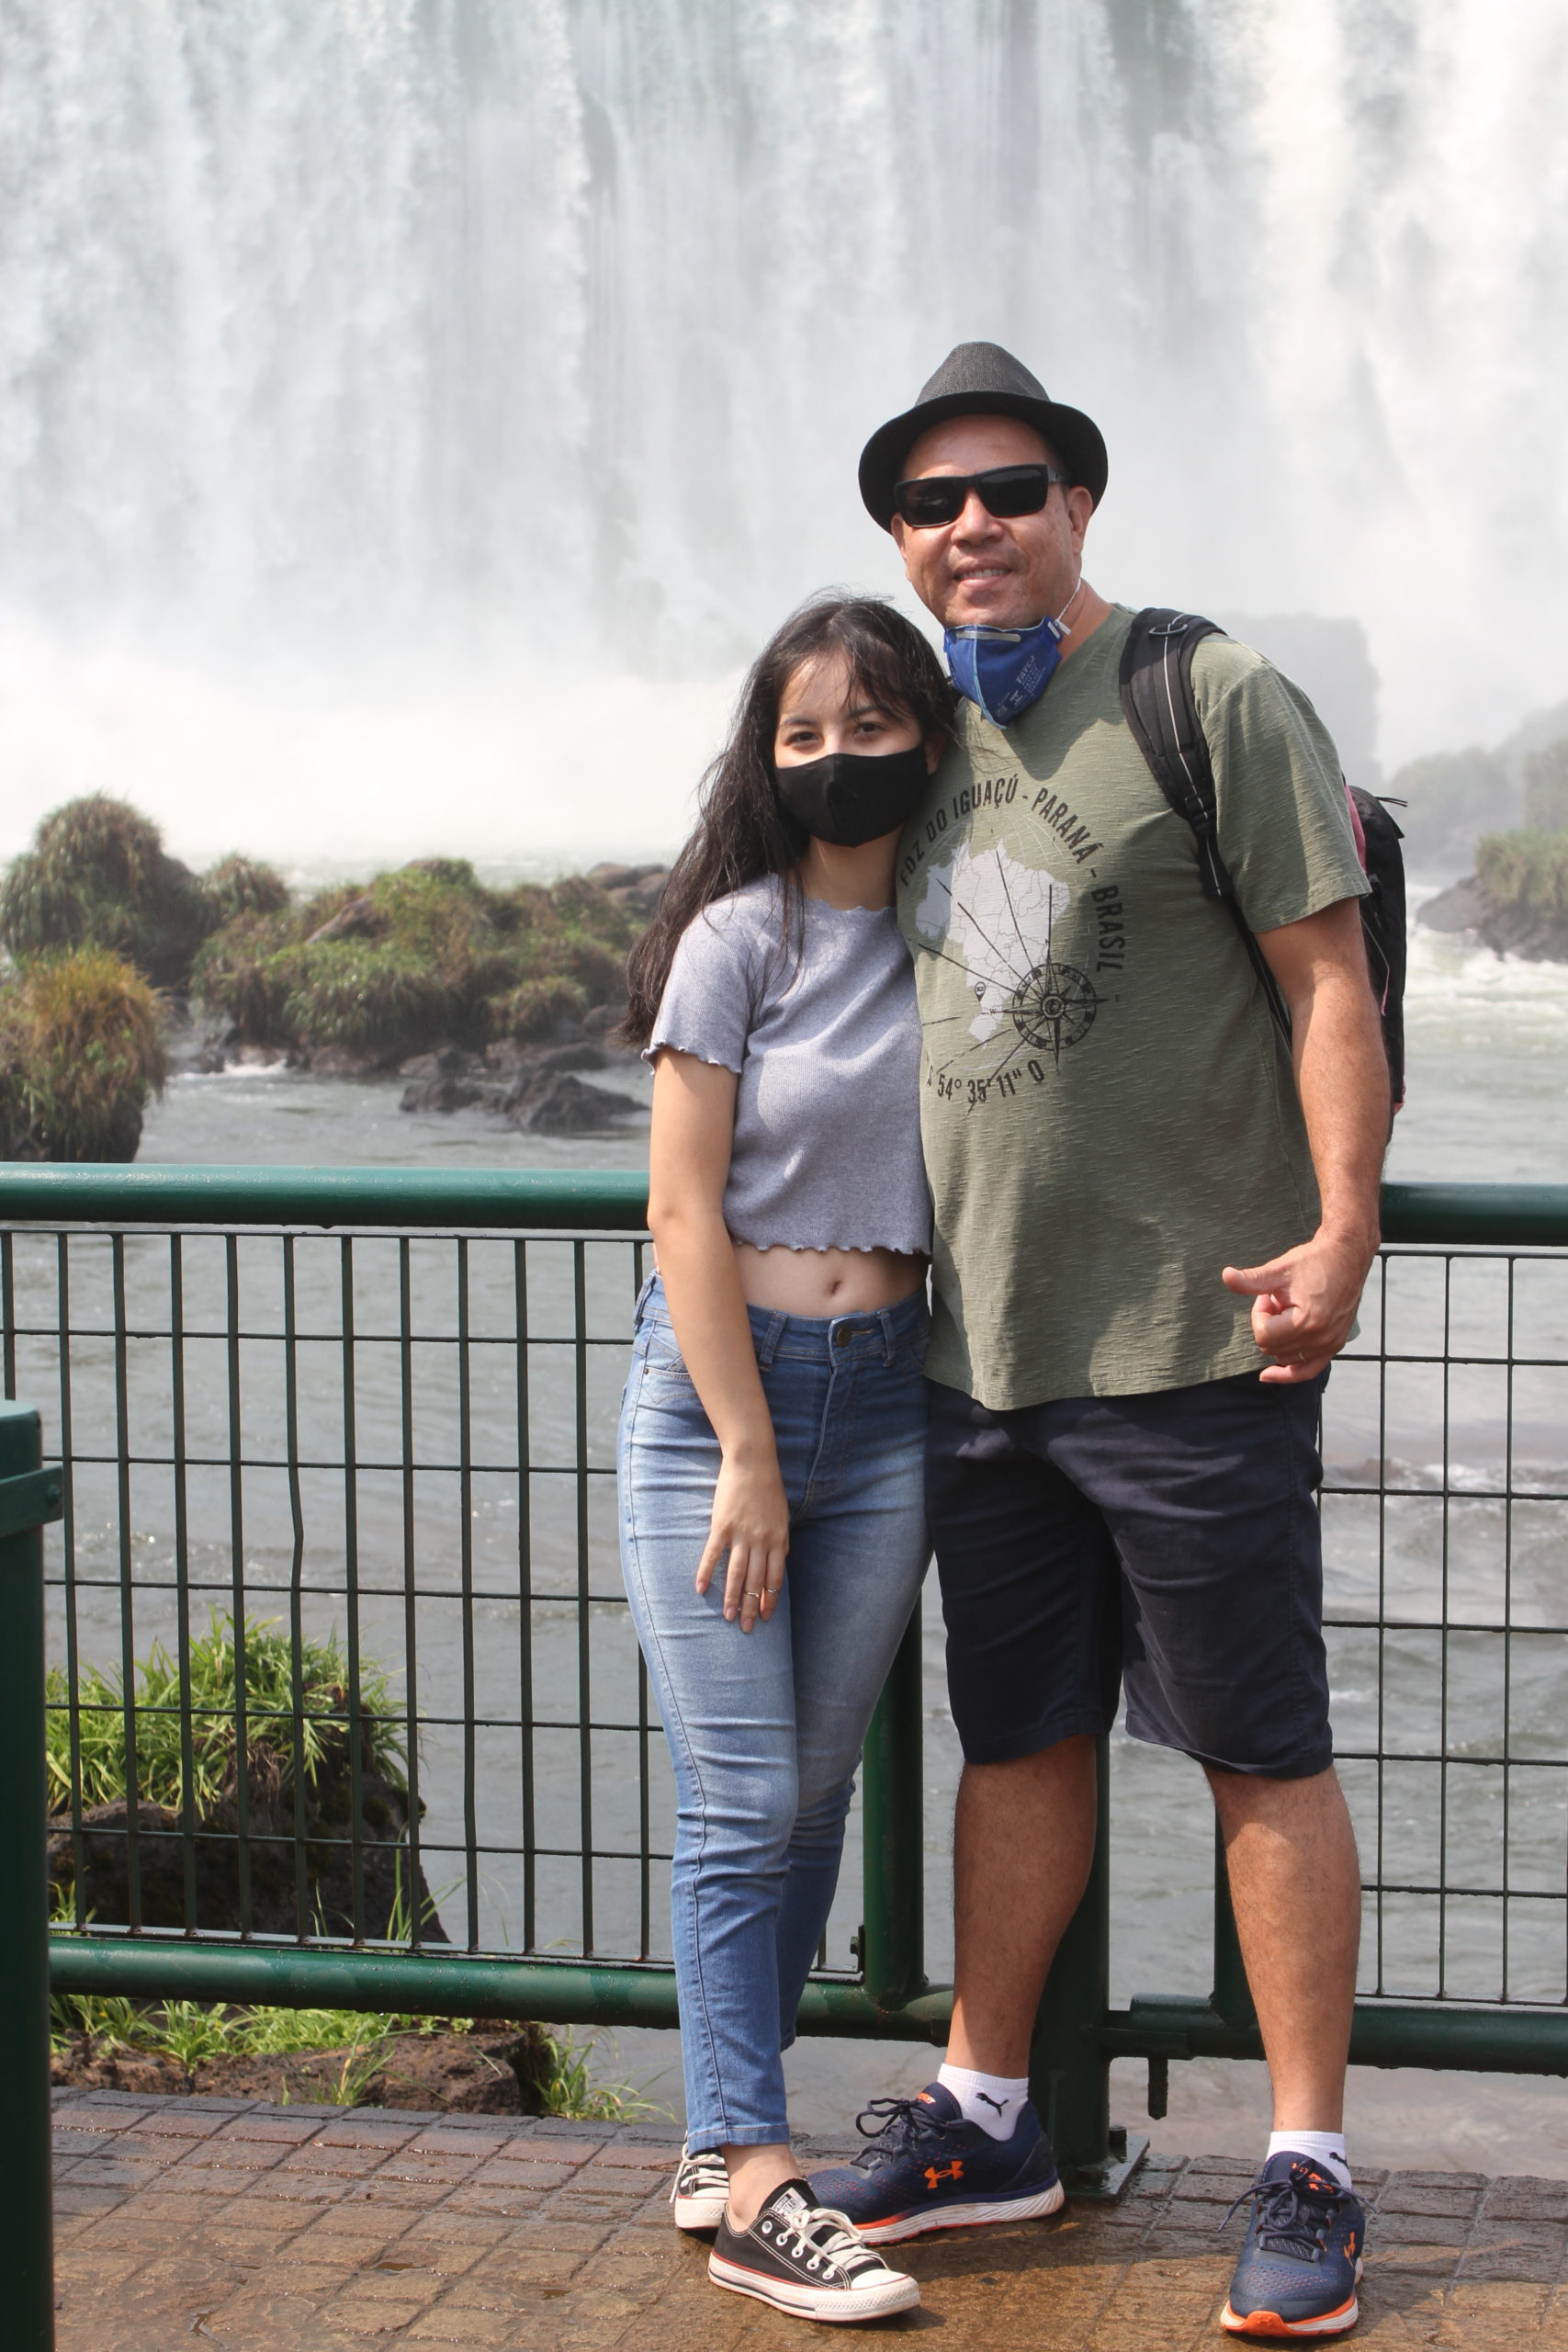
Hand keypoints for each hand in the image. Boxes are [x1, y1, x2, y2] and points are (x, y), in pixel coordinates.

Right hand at [694, 1454, 789, 1631]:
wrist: (753, 1462)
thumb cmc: (768, 1488)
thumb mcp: (782, 1516)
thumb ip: (780, 1540)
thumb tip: (779, 1561)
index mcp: (778, 1540)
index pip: (774, 1578)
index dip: (770, 1599)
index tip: (765, 1617)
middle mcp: (762, 1541)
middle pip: (756, 1581)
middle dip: (752, 1607)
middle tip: (746, 1628)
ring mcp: (741, 1534)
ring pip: (736, 1574)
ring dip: (732, 1598)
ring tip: (728, 1617)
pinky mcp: (722, 1525)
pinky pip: (713, 1554)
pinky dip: (706, 1572)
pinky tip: (701, 1589)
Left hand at [1222, 1226, 1377, 1383]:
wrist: (1346, 1257)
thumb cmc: (1313, 1262)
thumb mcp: (1279, 1270)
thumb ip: (1251, 1280)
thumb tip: (1226, 1276)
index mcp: (1306, 1322)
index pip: (1264, 1335)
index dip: (1259, 1315)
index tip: (1268, 1296)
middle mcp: (1320, 1339)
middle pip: (1272, 1348)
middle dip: (1269, 1325)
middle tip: (1278, 1301)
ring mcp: (1330, 1345)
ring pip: (1285, 1358)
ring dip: (1281, 1339)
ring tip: (1290, 1312)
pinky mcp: (1335, 1346)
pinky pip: (1309, 1371)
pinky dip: (1290, 1373)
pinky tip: (1269, 1374)